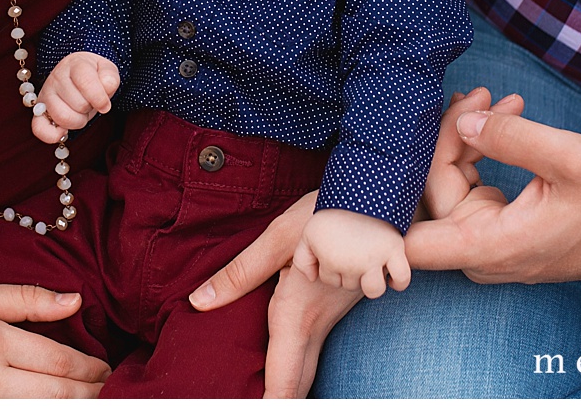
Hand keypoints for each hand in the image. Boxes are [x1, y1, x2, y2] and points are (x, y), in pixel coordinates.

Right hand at [33, 51, 119, 142]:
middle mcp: (57, 77)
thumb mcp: (106, 70)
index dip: (99, 98)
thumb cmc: (93, 75)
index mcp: (75, 64)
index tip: (105, 105)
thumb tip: (106, 89)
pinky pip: (39, 128)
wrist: (76, 73)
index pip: (86, 82)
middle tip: (89, 102)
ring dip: (78, 120)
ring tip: (79, 111)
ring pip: (63, 117)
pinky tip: (63, 131)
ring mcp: (46, 93)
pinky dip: (52, 135)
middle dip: (90, 108)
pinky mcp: (39, 110)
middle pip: (79, 104)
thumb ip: (110, 78)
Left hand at [188, 191, 362, 397]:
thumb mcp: (279, 238)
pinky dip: (307, 362)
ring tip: (269, 392)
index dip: (271, 405)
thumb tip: (198, 302)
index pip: (284, 385)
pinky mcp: (349, 301)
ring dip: (292, 385)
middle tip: (255, 402)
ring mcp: (337, 314)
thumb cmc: (330, 212)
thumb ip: (239, 274)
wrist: (382, 195)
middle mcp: (320, 324)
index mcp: (298, 318)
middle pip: (301, 383)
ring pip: (312, 365)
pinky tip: (294, 357)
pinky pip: (324, 343)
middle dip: (283, 399)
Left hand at [292, 210, 408, 298]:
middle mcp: (352, 265)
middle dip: (349, 272)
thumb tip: (313, 278)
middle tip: (352, 251)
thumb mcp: (308, 234)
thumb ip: (303, 260)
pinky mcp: (394, 249)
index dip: (331, 267)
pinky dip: (398, 282)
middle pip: (351, 285)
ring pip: (375, 289)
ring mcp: (375, 258)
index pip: (331, 280)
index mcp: (331, 261)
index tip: (336, 250)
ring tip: (369, 266)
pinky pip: (402, 278)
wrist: (355, 189)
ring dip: (371, 282)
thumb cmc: (331, 213)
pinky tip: (390, 276)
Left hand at [405, 111, 580, 282]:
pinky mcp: (494, 227)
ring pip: (444, 187)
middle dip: (447, 137)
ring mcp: (485, 241)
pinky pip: (464, 187)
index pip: (411, 241)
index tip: (429, 137)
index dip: (403, 195)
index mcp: (492, 246)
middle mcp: (480, 252)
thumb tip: (463, 120)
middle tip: (483, 95)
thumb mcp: (571, 158)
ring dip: (462, 137)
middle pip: (429, 193)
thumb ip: (514, 138)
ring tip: (496, 99)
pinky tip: (497, 118)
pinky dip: (474, 150)